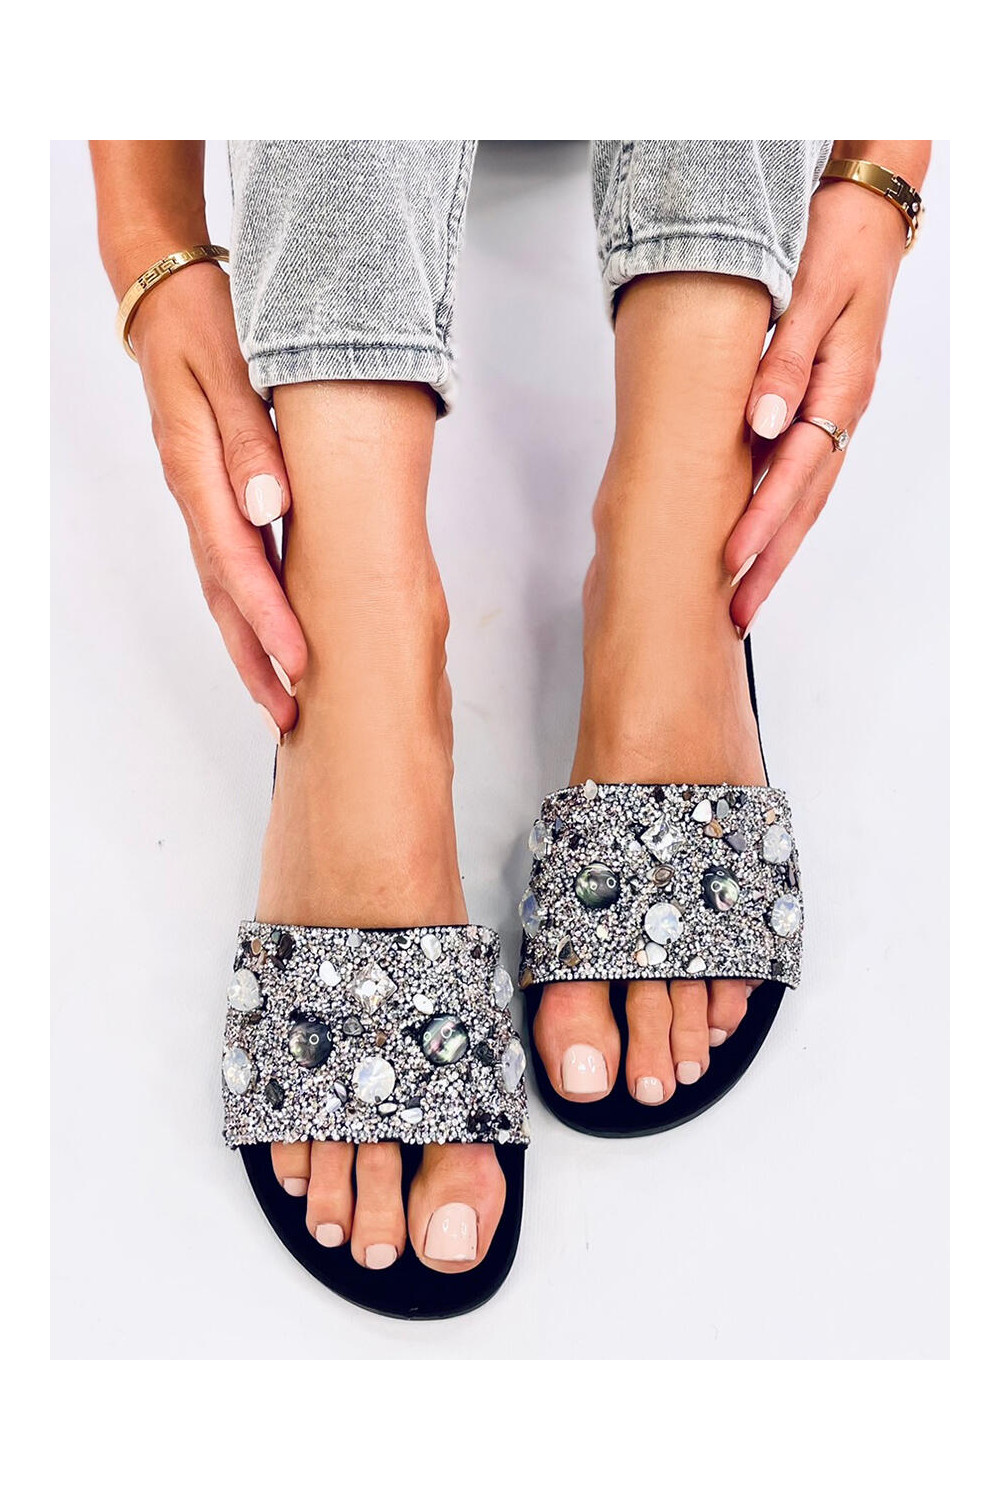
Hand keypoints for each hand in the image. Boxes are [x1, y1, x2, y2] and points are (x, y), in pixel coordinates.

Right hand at [129, 260, 305, 733]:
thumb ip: (251, 438)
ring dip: (250, 647)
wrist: (169, 300)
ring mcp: (201, 500)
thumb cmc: (204, 325)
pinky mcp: (213, 497)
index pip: (237, 560)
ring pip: (223, 589)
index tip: (301, 662)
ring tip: (281, 700)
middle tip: (289, 715)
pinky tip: (270, 638)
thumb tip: (269, 507)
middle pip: (224, 595)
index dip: (270, 618)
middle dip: (257, 659)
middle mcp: (195, 495)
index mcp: (198, 468)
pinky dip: (248, 610)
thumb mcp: (229, 367)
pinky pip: (229, 567)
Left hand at [726, 178, 909, 634]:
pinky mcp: (819, 407)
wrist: (865, 214)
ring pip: (804, 496)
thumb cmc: (839, 244)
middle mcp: (840, 411)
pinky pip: (800, 472)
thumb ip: (784, 363)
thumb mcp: (811, 294)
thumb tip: (762, 425)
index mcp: (840, 389)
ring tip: (744, 596)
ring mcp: (832, 413)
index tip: (731, 560)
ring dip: (774, 549)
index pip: (796, 473)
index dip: (762, 521)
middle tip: (738, 613)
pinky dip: (778, 512)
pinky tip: (755, 537)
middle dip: (769, 562)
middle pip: (804, 504)